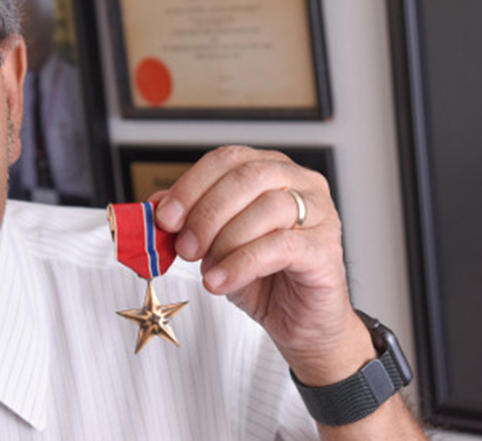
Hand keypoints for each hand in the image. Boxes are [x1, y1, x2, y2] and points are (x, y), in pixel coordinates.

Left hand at [152, 146, 372, 384]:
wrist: (299, 322)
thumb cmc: (263, 278)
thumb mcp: (215, 245)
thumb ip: (189, 220)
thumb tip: (155, 206)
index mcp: (272, 170)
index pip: (228, 159)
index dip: (191, 186)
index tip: (165, 218)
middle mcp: (302, 184)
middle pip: (248, 176)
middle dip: (207, 213)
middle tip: (185, 247)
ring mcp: (321, 214)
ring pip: (268, 208)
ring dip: (225, 241)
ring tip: (207, 270)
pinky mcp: (326, 250)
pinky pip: (281, 246)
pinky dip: (242, 263)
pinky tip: (221, 281)